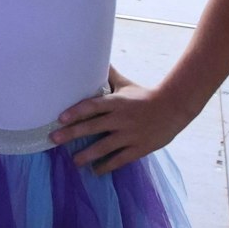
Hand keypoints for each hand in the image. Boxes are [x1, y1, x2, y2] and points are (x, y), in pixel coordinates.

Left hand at [51, 75, 194, 173]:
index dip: (75, 112)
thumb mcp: (125, 84)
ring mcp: (130, 134)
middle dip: (71, 134)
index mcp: (116, 102)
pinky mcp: (140, 147)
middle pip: (93, 127)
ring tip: (74, 161)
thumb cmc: (145, 96)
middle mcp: (121, 119)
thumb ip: (108, 75)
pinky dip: (107, 166)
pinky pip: (121, 159)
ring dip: (87, 155)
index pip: (92, 106)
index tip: (60, 119)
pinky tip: (95, 171)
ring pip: (105, 147)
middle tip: (53, 139)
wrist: (175, 108)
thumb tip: (94, 57)